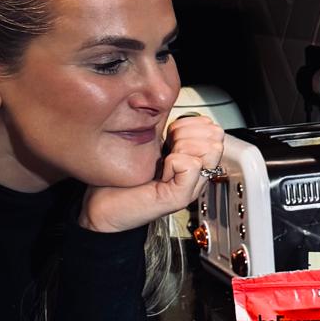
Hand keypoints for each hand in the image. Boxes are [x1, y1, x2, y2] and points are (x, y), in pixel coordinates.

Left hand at [79, 114, 225, 233]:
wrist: (102, 206)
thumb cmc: (122, 178)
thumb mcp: (150, 144)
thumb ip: (169, 131)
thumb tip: (182, 114)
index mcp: (192, 160)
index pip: (214, 128)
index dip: (191, 124)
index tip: (169, 136)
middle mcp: (196, 175)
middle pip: (217, 137)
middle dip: (189, 133)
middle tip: (167, 148)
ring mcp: (191, 187)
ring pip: (210, 150)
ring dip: (183, 146)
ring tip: (165, 160)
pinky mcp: (180, 197)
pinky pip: (191, 165)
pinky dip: (174, 162)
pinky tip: (161, 172)